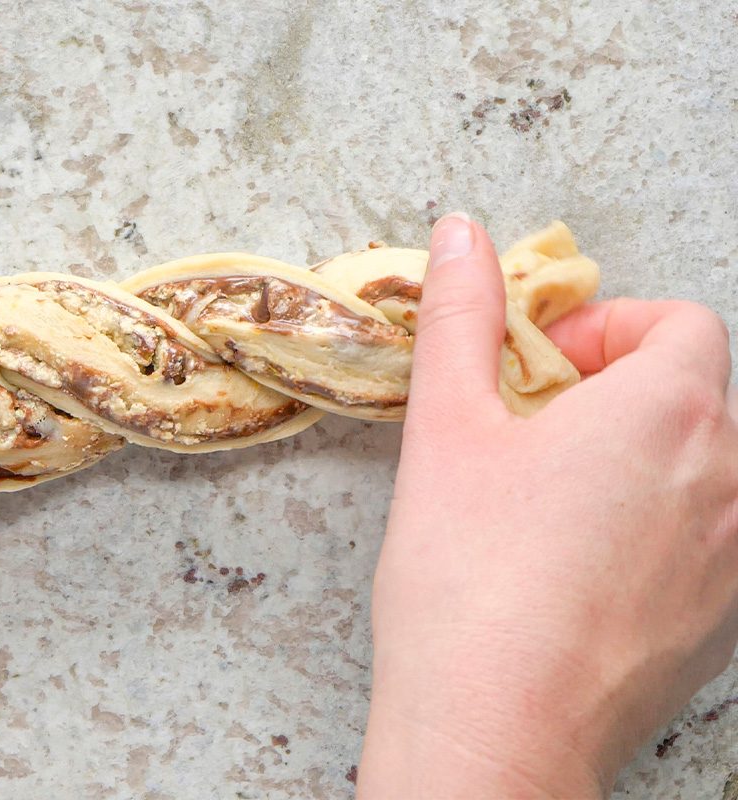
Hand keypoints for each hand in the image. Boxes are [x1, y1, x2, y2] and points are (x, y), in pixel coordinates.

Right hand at [358, 214, 737, 797]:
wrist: (494, 731)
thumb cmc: (467, 582)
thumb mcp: (446, 430)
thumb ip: (462, 318)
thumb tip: (462, 234)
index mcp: (669, 411)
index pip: (680, 322)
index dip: (604, 333)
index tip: (542, 373)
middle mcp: (730, 476)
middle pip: (695, 392)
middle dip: (615, 393)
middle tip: (530, 436)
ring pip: (703, 467)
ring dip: (639, 459)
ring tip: (549, 506)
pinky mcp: (729, 619)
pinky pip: (710, 539)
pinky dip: (659, 528)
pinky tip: (579, 570)